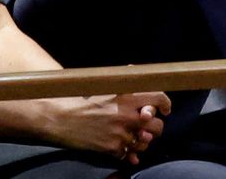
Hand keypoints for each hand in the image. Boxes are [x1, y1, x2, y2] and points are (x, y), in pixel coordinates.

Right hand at [37, 92, 170, 165]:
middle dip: (154, 127)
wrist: (59, 116)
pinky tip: (125, 149)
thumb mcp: (103, 85)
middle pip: (157, 126)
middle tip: (147, 126)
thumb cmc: (80, 98)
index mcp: (126, 95)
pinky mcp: (113, 148)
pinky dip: (130, 153)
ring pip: (146, 142)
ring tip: (135, 137)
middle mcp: (126, 115)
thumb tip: (136, 72)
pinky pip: (131, 154)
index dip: (166, 104)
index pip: (159, 98)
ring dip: (143, 141)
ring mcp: (121, 133)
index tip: (165, 110)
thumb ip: (123, 82)